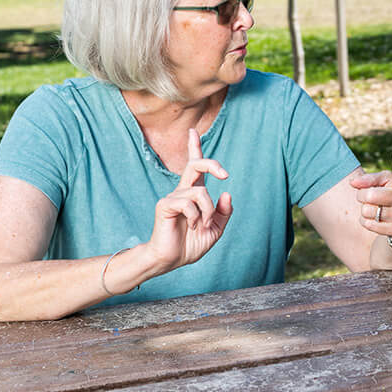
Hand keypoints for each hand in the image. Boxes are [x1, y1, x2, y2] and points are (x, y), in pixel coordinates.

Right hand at [146, 128, 232, 272]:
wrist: (171, 260)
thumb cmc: (191, 244)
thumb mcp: (215, 229)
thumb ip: (223, 212)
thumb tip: (226, 193)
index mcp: (194, 194)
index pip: (194, 167)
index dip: (194, 148)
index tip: (193, 132)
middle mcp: (182, 191)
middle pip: (194, 166)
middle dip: (211, 163)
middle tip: (225, 174)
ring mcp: (173, 197)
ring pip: (200, 192)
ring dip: (208, 211)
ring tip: (202, 225)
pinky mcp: (165, 205)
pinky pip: (188, 203)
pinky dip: (196, 217)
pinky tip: (191, 226)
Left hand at [351, 148, 391, 248]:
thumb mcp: (388, 183)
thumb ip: (370, 179)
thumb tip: (353, 183)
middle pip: (369, 195)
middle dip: (362, 196)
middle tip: (366, 197)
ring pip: (366, 211)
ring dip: (364, 210)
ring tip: (374, 209)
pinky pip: (367, 224)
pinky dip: (365, 221)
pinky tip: (375, 219)